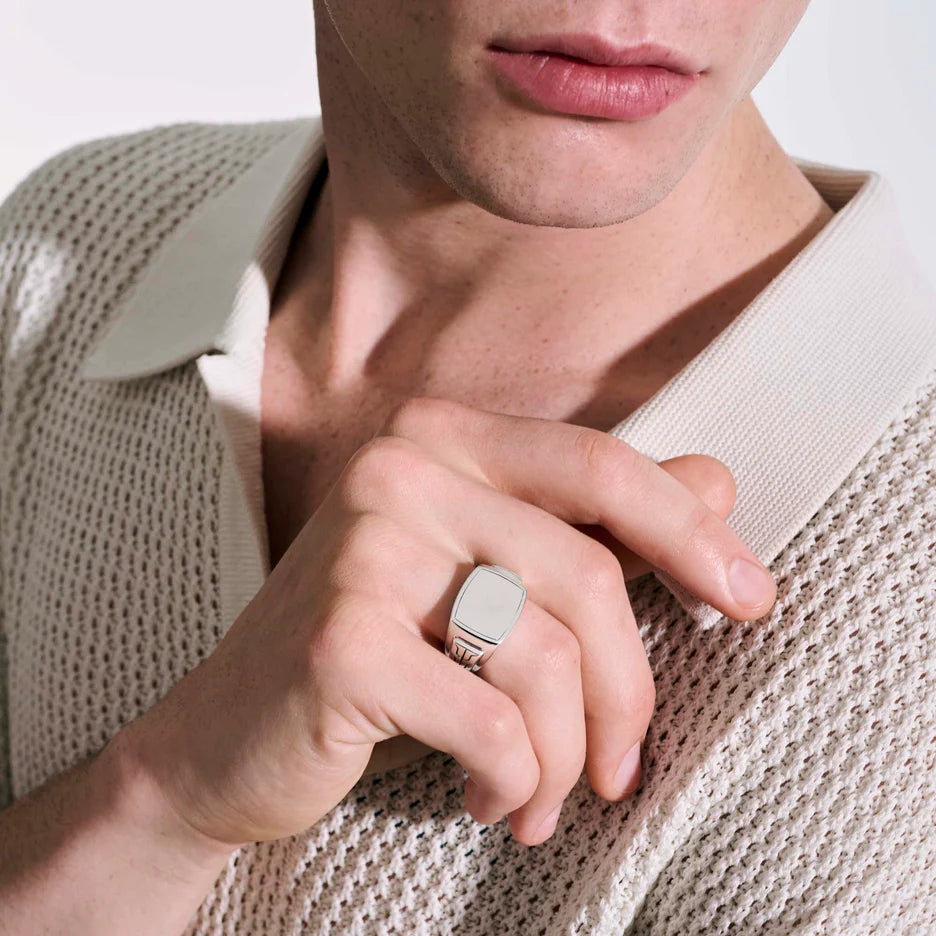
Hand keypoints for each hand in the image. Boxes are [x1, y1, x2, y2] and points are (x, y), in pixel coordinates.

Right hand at [118, 396, 775, 850]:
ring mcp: (362, 551)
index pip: (598, 467)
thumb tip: (716, 482)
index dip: (688, 533)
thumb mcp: (484, 571)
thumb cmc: (372, 647)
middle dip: (628, 690)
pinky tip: (488, 797)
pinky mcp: (341, 641)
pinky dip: (514, 778)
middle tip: (624, 765)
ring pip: (545, 656)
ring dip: (567, 754)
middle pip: (587, 576)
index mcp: (438, 437)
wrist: (226, 734)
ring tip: (543, 794)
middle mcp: (397, 471)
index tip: (749, 598)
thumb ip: (592, 520)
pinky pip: (492, 721)